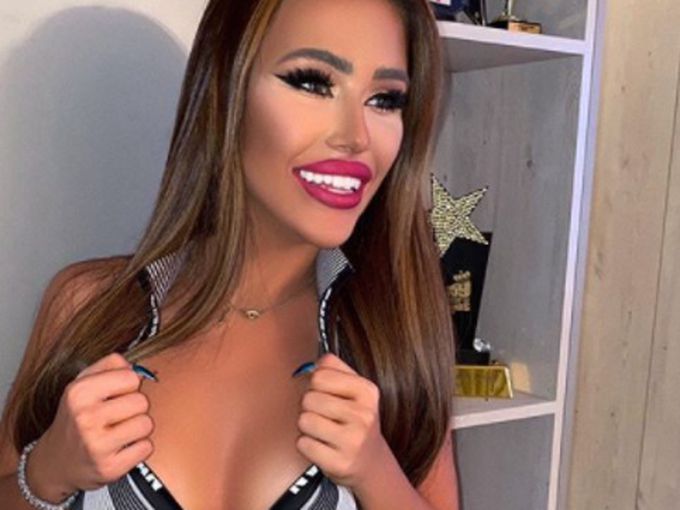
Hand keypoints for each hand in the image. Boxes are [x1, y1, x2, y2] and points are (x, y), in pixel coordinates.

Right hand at [29, 353, 154, 500]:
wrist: (55, 463)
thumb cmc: (76, 418)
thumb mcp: (82, 384)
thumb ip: (109, 365)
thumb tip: (136, 365)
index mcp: (79, 393)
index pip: (131, 377)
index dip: (128, 385)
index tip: (117, 394)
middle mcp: (85, 418)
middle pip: (141, 401)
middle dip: (135, 408)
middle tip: (118, 416)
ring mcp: (97, 445)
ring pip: (146, 424)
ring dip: (138, 428)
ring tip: (120, 431)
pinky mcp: (109, 467)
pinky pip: (146, 447)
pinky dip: (138, 448)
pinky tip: (121, 447)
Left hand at [295, 353, 390, 488]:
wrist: (372, 461)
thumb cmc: (357, 421)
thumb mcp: (356, 390)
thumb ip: (334, 368)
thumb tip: (312, 363)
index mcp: (367, 391)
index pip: (320, 375)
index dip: (316, 384)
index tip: (325, 393)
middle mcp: (363, 415)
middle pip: (309, 398)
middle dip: (310, 406)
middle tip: (325, 415)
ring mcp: (353, 440)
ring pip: (304, 420)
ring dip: (307, 426)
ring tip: (323, 430)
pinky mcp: (339, 462)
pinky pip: (303, 443)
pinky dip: (307, 444)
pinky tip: (322, 445)